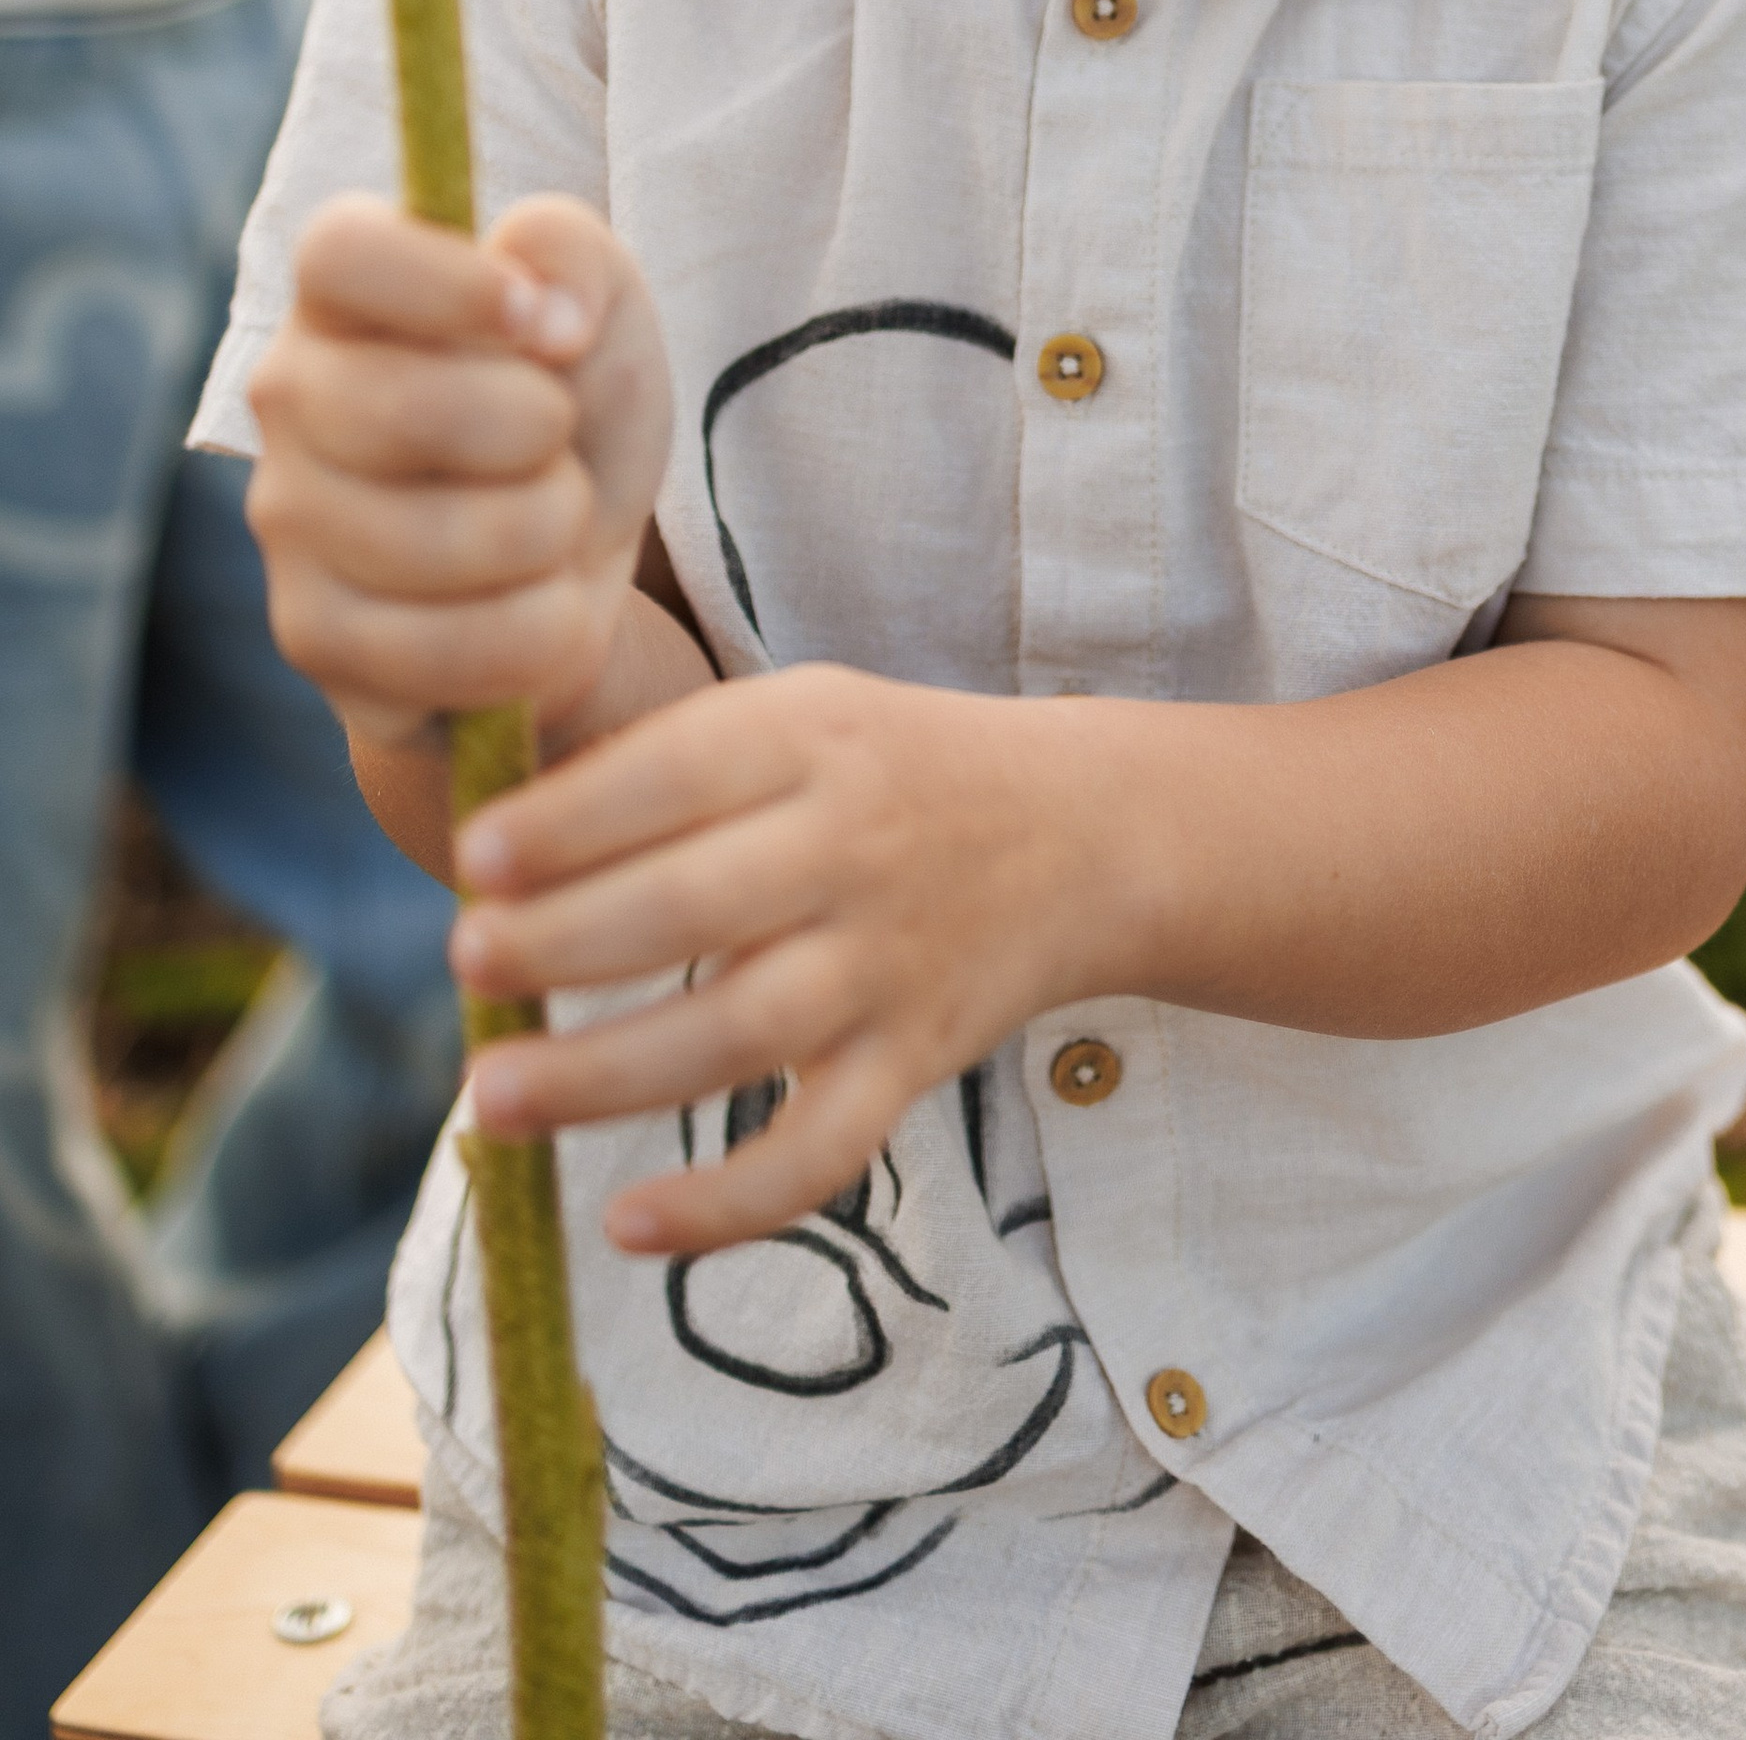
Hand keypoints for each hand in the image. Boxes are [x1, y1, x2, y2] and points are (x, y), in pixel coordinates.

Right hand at [247, 192, 673, 747]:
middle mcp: (286, 396)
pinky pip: (453, 650)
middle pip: (408, 409)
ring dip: (551, 532)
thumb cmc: (574, 403)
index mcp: (342, 291)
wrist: (575, 554)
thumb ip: (572, 254)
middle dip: (539, 431)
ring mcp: (287, 523)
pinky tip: (530, 604)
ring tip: (549, 519)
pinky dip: (539, 632)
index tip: (542, 323)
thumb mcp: (602, 303)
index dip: (449, 283)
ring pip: (443, 543)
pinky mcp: (312, 637)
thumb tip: (549, 316)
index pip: (341, 253)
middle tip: (558, 437)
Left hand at [449, 664, 1134, 1254]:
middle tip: (465, 966)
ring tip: (491, 1098)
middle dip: (565, 943)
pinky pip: (821, 1153)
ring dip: (607, 1076)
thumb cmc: (889, 766)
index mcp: (813, 738)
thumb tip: (494, 848)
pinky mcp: (912, 1064)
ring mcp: (887, 964)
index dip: (571, 822)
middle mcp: (852, 848)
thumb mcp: (801, 713)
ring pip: (740, 1035)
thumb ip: (670, 761)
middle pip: (696, 907)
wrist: (1085, 831)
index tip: (472, 860)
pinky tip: (628, 1227)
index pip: (679, 774)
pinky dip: (727, 1205)